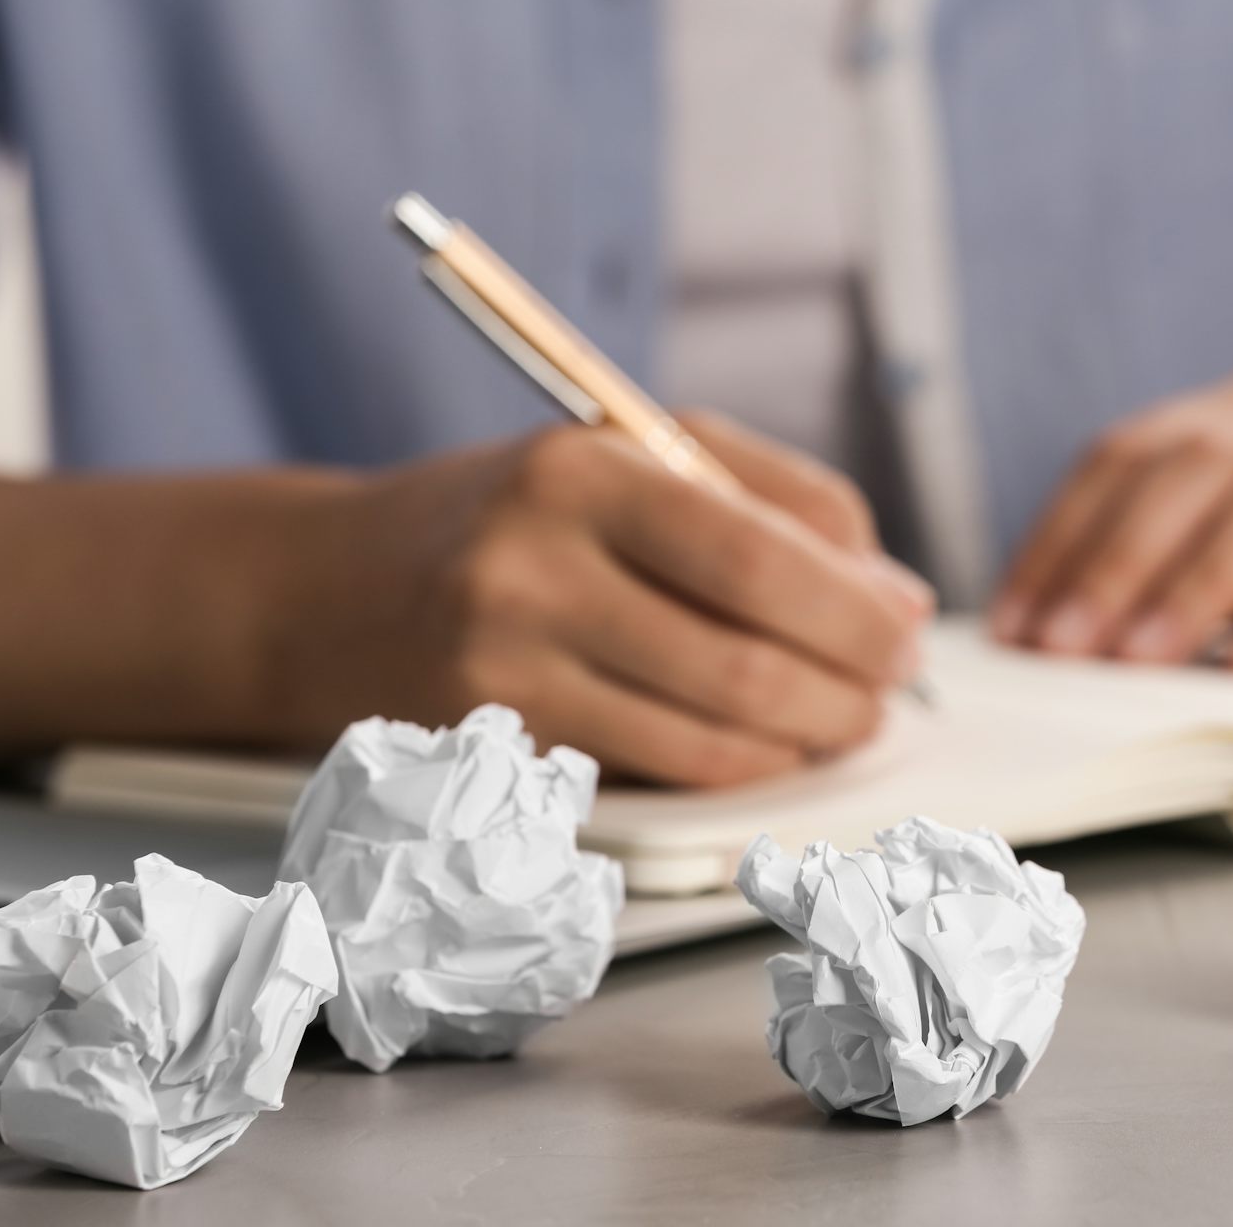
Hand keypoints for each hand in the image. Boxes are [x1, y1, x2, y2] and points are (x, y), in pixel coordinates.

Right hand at [268, 412, 931, 785]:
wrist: (326, 591)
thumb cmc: (510, 516)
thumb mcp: (628, 456)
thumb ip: (772, 501)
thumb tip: (895, 594)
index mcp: (585, 470)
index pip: (760, 554)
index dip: (856, 610)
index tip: (906, 631)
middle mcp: (536, 567)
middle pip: (747, 659)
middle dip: (850, 688)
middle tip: (888, 691)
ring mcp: (506, 669)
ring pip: (712, 737)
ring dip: (806, 742)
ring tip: (841, 721)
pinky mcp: (497, 749)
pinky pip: (658, 776)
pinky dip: (737, 772)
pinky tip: (764, 748)